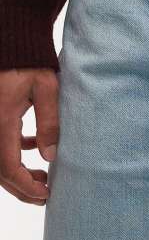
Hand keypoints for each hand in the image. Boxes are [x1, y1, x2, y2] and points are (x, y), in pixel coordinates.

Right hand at [0, 68, 58, 204]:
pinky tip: (33, 147)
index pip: (7, 166)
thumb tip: (51, 155)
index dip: (25, 186)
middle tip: (45, 195)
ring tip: (43, 176)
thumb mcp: (46, 88)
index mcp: (0, 122)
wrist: (11, 44)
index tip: (45, 194)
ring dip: (17, 172)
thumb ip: (49, 121)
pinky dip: (13, 153)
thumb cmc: (29, 63)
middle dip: (22, 187)